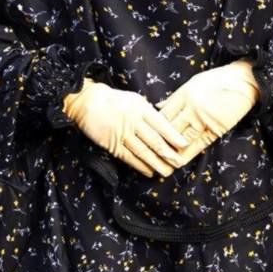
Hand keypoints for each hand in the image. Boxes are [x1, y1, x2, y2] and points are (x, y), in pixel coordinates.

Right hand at [62, 79, 191, 178]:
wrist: (88, 102)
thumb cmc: (115, 101)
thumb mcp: (135, 100)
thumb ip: (149, 113)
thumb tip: (167, 126)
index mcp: (140, 108)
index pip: (161, 124)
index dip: (173, 136)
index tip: (184, 145)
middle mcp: (133, 121)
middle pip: (154, 141)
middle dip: (168, 154)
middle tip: (179, 163)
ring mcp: (122, 134)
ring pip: (143, 152)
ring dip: (156, 163)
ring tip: (166, 171)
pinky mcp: (112, 144)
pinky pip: (129, 158)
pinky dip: (140, 166)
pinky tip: (149, 171)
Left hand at [156, 60, 259, 167]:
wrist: (243, 82)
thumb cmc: (216, 81)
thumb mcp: (192, 83)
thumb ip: (175, 98)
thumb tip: (158, 107)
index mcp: (184, 94)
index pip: (163, 114)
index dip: (154, 127)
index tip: (146, 136)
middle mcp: (192, 108)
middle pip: (170, 129)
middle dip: (159, 142)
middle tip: (149, 153)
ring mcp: (204, 119)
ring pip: (183, 139)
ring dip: (172, 152)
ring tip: (161, 161)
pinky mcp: (216, 129)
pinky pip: (199, 144)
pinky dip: (188, 154)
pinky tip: (180, 161)